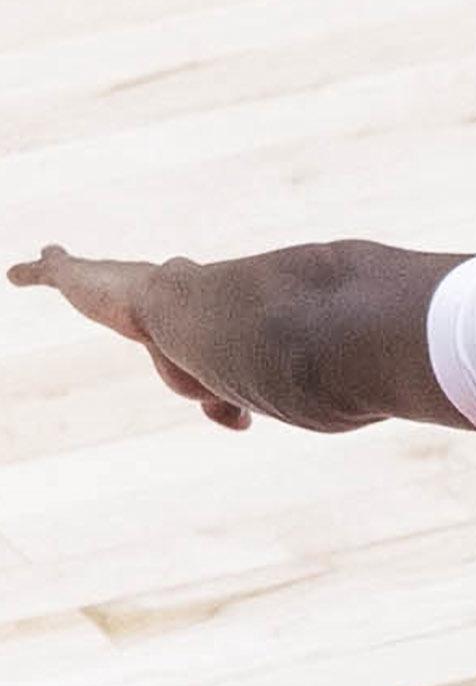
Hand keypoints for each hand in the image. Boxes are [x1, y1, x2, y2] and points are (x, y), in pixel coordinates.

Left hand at [11, 247, 247, 427]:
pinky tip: (14, 275)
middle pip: (125, 283)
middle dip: (117, 280)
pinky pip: (50, 271)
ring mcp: (110, 281)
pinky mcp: (78, 277)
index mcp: (174, 311)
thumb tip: (243, 426)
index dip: (164, 311)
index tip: (162, 321)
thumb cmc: (205, 350)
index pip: (165, 306)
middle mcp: (143, 290)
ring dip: (68, 270)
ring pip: (84, 273)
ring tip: (50, 259)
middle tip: (107, 286)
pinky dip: (33, 272)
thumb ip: (225, 403)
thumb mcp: (215, 386)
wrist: (189, 312)